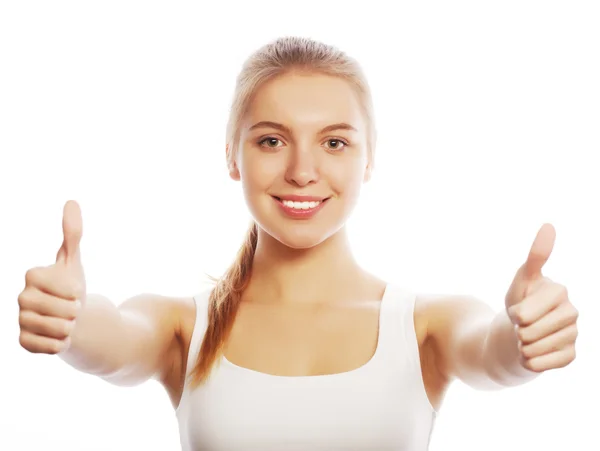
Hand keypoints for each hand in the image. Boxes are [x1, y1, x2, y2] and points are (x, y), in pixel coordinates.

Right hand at [18, 200, 85, 353]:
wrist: (70, 318)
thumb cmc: (71, 287)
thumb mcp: (74, 261)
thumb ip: (72, 233)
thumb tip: (71, 201)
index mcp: (32, 275)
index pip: (68, 288)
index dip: (77, 291)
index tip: (72, 289)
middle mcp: (21, 297)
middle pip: (64, 310)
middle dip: (75, 311)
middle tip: (70, 308)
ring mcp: (20, 320)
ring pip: (59, 330)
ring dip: (70, 327)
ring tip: (65, 321)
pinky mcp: (23, 342)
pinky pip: (52, 347)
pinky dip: (62, 344)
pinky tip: (57, 335)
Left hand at [504, 223, 577, 372]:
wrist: (522, 332)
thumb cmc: (521, 301)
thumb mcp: (521, 280)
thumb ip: (536, 256)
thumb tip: (549, 225)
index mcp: (559, 291)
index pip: (524, 312)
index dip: (515, 314)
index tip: (518, 310)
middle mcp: (571, 312)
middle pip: (529, 331)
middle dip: (517, 330)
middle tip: (521, 324)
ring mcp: (573, 334)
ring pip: (535, 347)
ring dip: (522, 346)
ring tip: (525, 338)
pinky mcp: (571, 354)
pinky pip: (545, 363)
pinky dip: (532, 361)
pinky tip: (531, 353)